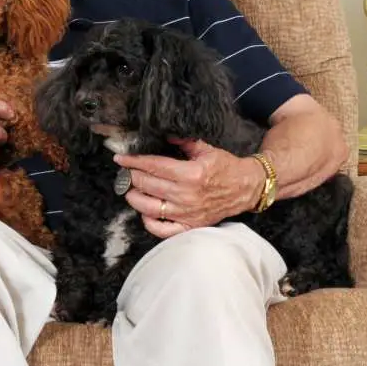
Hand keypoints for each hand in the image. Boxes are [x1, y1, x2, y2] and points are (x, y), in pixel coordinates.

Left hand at [114, 138, 261, 238]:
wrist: (246, 188)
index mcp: (191, 174)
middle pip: (147, 185)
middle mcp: (187, 195)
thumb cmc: (227, 167)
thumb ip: (184, 142)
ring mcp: (188, 213)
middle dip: (132, 177)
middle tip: (126, 172)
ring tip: (131, 189)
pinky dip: (149, 223)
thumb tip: (164, 135)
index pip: (153, 166)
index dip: (133, 161)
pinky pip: (163, 230)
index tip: (120, 158)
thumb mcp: (206, 149)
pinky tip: (145, 212)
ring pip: (149, 208)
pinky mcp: (191, 226)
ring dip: (135, 197)